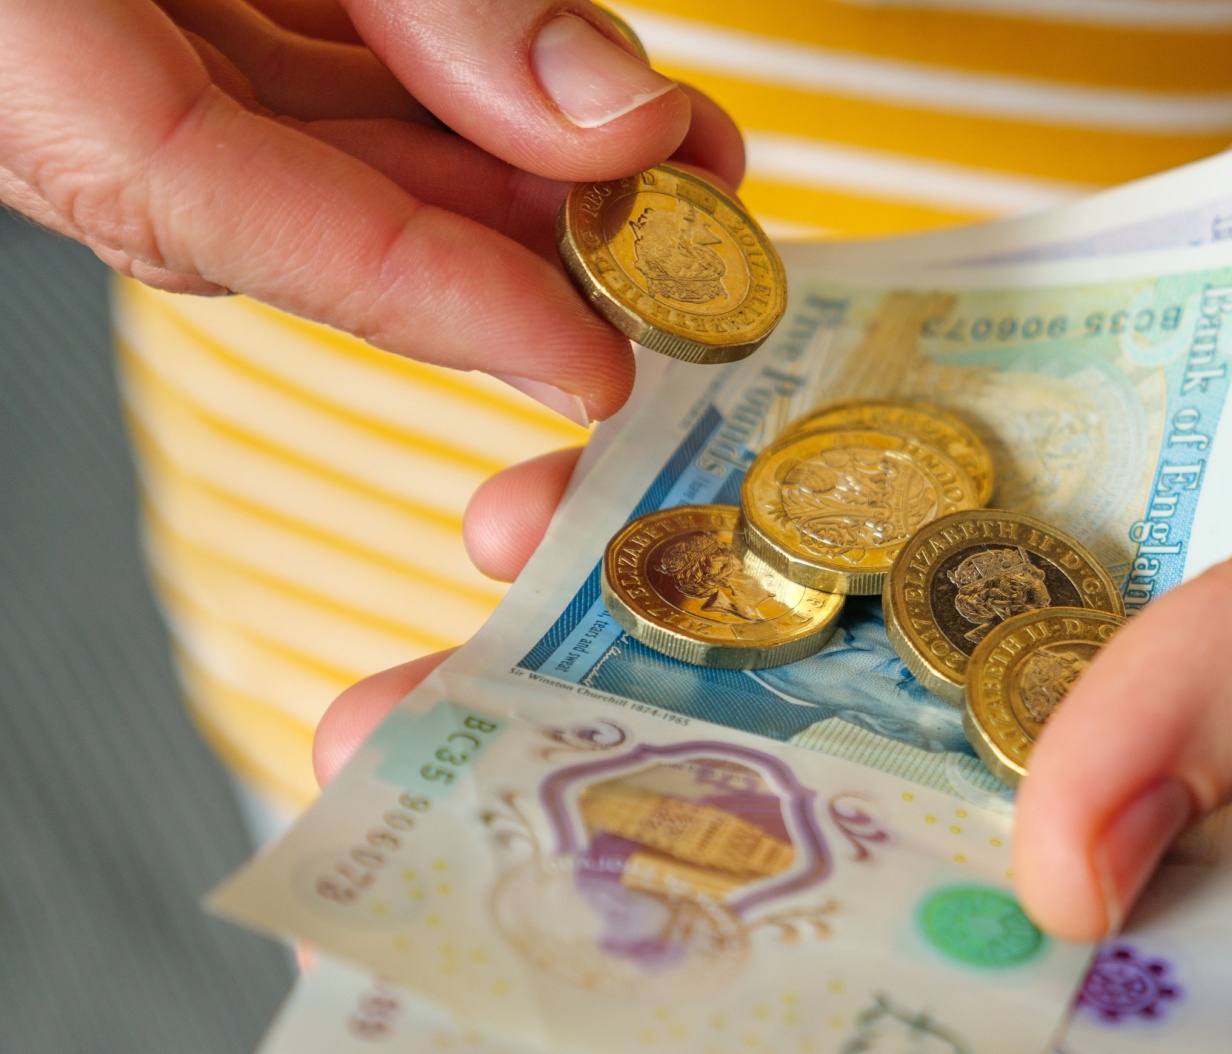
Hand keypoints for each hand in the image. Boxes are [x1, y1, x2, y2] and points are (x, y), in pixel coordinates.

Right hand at [0, 0, 743, 422]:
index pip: (200, 208)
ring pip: (303, 136)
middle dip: (510, 234)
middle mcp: (27, 63)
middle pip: (285, 199)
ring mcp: (84, 32)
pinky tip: (559, 96)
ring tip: (667, 163)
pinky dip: (432, 84)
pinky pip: (285, 60)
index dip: (418, 294)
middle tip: (682, 248)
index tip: (592, 359)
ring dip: (500, 159)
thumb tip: (601, 114)